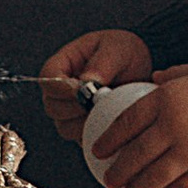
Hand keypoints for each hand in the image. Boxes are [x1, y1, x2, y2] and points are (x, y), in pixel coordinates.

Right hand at [39, 28, 150, 143]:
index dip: (59, 87)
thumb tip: (86, 82)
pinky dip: (96, 135)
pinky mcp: (83, 129)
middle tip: (98, 103)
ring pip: (65, 127)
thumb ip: (103, 62)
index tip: (81, 90)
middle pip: (52, 106)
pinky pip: (82, 139)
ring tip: (108, 111)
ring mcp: (70, 112)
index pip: (48, 77)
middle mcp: (61, 90)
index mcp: (63, 64)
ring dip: (86, 123)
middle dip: (74, 108)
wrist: (139, 71)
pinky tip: (112, 123)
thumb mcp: (118, 48)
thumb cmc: (124, 53)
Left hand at [93, 64, 187, 187]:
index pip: (127, 122)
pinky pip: (180, 187)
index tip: (99, 150)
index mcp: (166, 99)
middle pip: (135, 155)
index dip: (109, 139)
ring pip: (154, 177)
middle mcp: (173, 126)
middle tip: (110, 180)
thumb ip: (172, 76)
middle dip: (118, 172)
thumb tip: (155, 78)